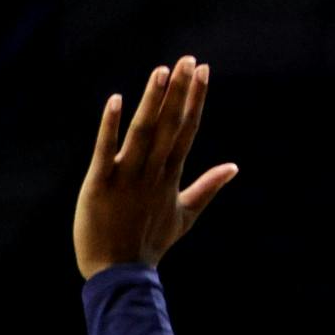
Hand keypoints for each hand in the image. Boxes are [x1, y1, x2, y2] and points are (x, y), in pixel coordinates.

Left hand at [72, 55, 238, 279]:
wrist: (119, 275)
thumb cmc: (149, 245)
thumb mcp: (185, 215)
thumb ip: (208, 187)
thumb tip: (235, 167)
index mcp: (171, 176)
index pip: (186, 130)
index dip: (195, 99)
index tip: (203, 70)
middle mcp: (152, 172)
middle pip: (169, 125)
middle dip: (180, 91)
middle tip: (188, 59)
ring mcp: (126, 177)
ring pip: (142, 132)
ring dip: (153, 101)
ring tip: (162, 71)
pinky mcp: (99, 184)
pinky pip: (105, 150)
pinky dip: (110, 126)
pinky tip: (115, 100)